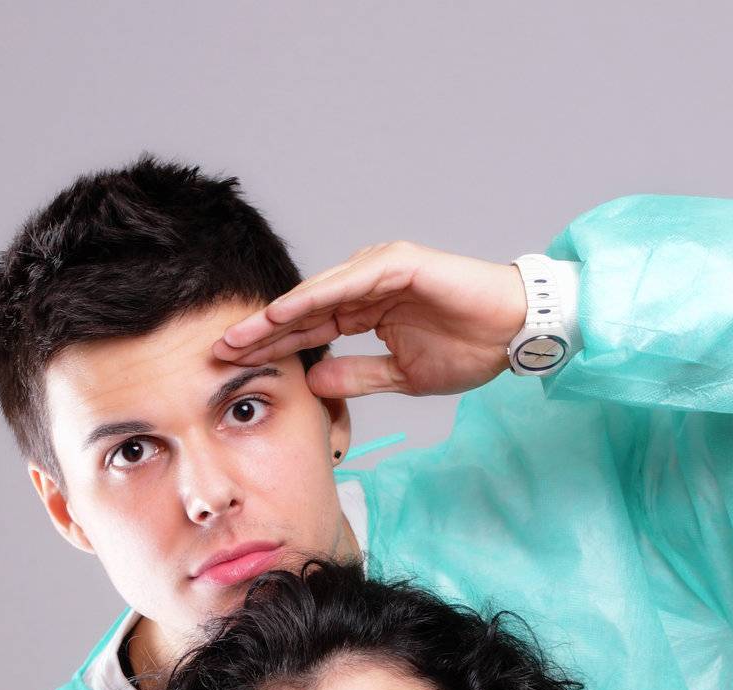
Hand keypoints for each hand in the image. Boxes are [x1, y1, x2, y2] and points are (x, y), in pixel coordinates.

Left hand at [212, 241, 526, 399]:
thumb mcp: (401, 375)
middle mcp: (367, 286)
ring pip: (318, 295)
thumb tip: (315, 384)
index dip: (273, 349)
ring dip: (279, 315)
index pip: (310, 332)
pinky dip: (314, 297)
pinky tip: (284, 313)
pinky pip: (347, 284)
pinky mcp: (398, 263)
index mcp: (367, 312)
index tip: (237, 368)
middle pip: (303, 311)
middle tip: (219, 350)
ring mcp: (381, 270)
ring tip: (242, 333)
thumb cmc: (468, 349)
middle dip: (262, 332)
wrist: (513, 331)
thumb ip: (357, 376)